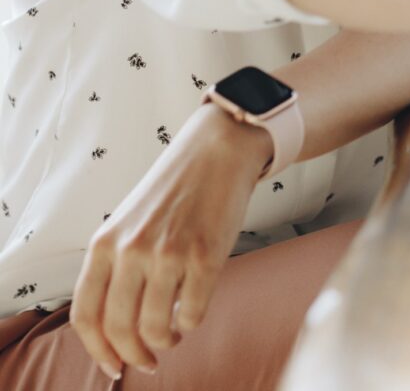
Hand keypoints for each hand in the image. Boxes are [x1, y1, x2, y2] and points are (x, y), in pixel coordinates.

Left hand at [70, 103, 270, 379]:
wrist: (216, 151)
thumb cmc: (173, 189)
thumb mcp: (128, 222)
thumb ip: (117, 265)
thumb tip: (117, 326)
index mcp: (105, 242)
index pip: (85, 314)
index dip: (98, 349)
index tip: (113, 365)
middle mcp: (131, 249)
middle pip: (119, 328)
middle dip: (134, 355)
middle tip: (148, 359)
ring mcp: (168, 253)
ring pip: (156, 328)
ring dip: (165, 341)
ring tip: (174, 332)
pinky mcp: (204, 256)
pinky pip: (192, 314)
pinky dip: (191, 323)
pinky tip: (193, 308)